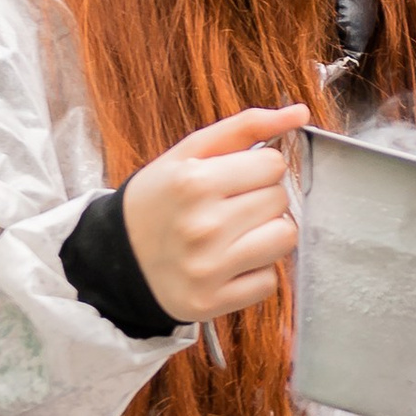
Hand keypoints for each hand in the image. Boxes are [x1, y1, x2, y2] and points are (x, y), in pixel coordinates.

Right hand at [121, 106, 309, 322]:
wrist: (115, 256)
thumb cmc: (159, 198)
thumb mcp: (189, 153)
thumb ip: (246, 126)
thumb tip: (300, 112)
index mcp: (194, 182)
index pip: (274, 164)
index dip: (257, 168)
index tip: (234, 178)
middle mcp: (202, 226)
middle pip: (280, 200)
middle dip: (262, 199)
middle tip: (230, 206)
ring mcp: (208, 268)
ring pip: (285, 239)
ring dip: (267, 234)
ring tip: (235, 233)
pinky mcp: (212, 303)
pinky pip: (270, 281)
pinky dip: (255, 272)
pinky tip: (228, 263)